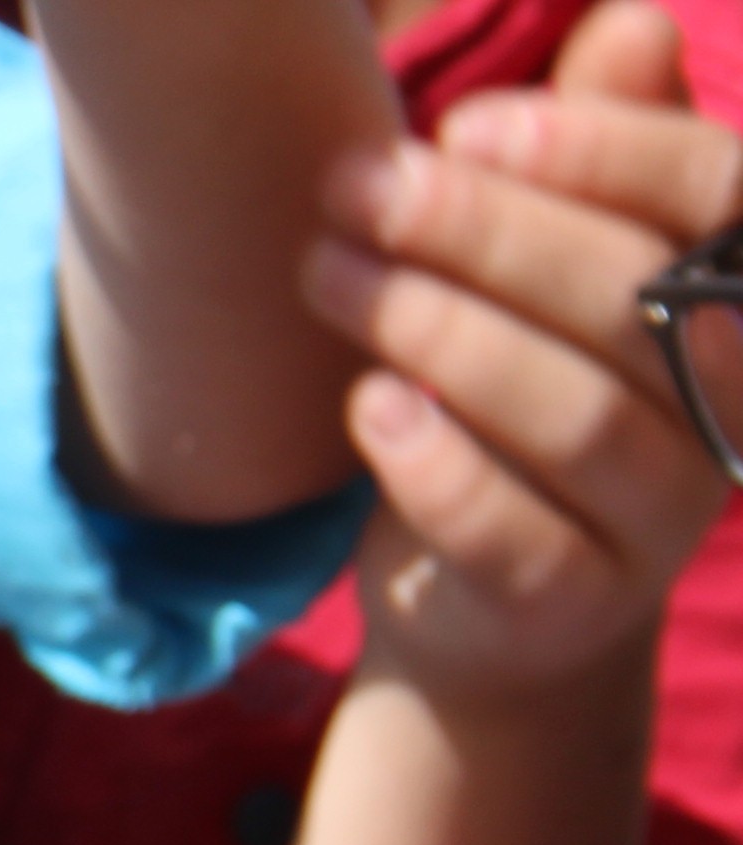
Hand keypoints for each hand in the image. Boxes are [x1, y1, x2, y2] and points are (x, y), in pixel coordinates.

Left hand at [309, 5, 742, 700]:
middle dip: (483, 229)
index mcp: (736, 295)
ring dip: (437, 331)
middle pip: (626, 296)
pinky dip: (436, 462)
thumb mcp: (549, 269)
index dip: (599, 148)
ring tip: (328, 276)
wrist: (485, 601)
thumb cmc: (515, 395)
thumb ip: (595, 155)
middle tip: (357, 187)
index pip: (714, 195)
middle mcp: (729, 404)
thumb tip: (632, 18)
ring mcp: (662, 516)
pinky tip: (367, 405)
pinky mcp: (575, 601)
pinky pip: (514, 529)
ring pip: (570, 413)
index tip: (465, 120)